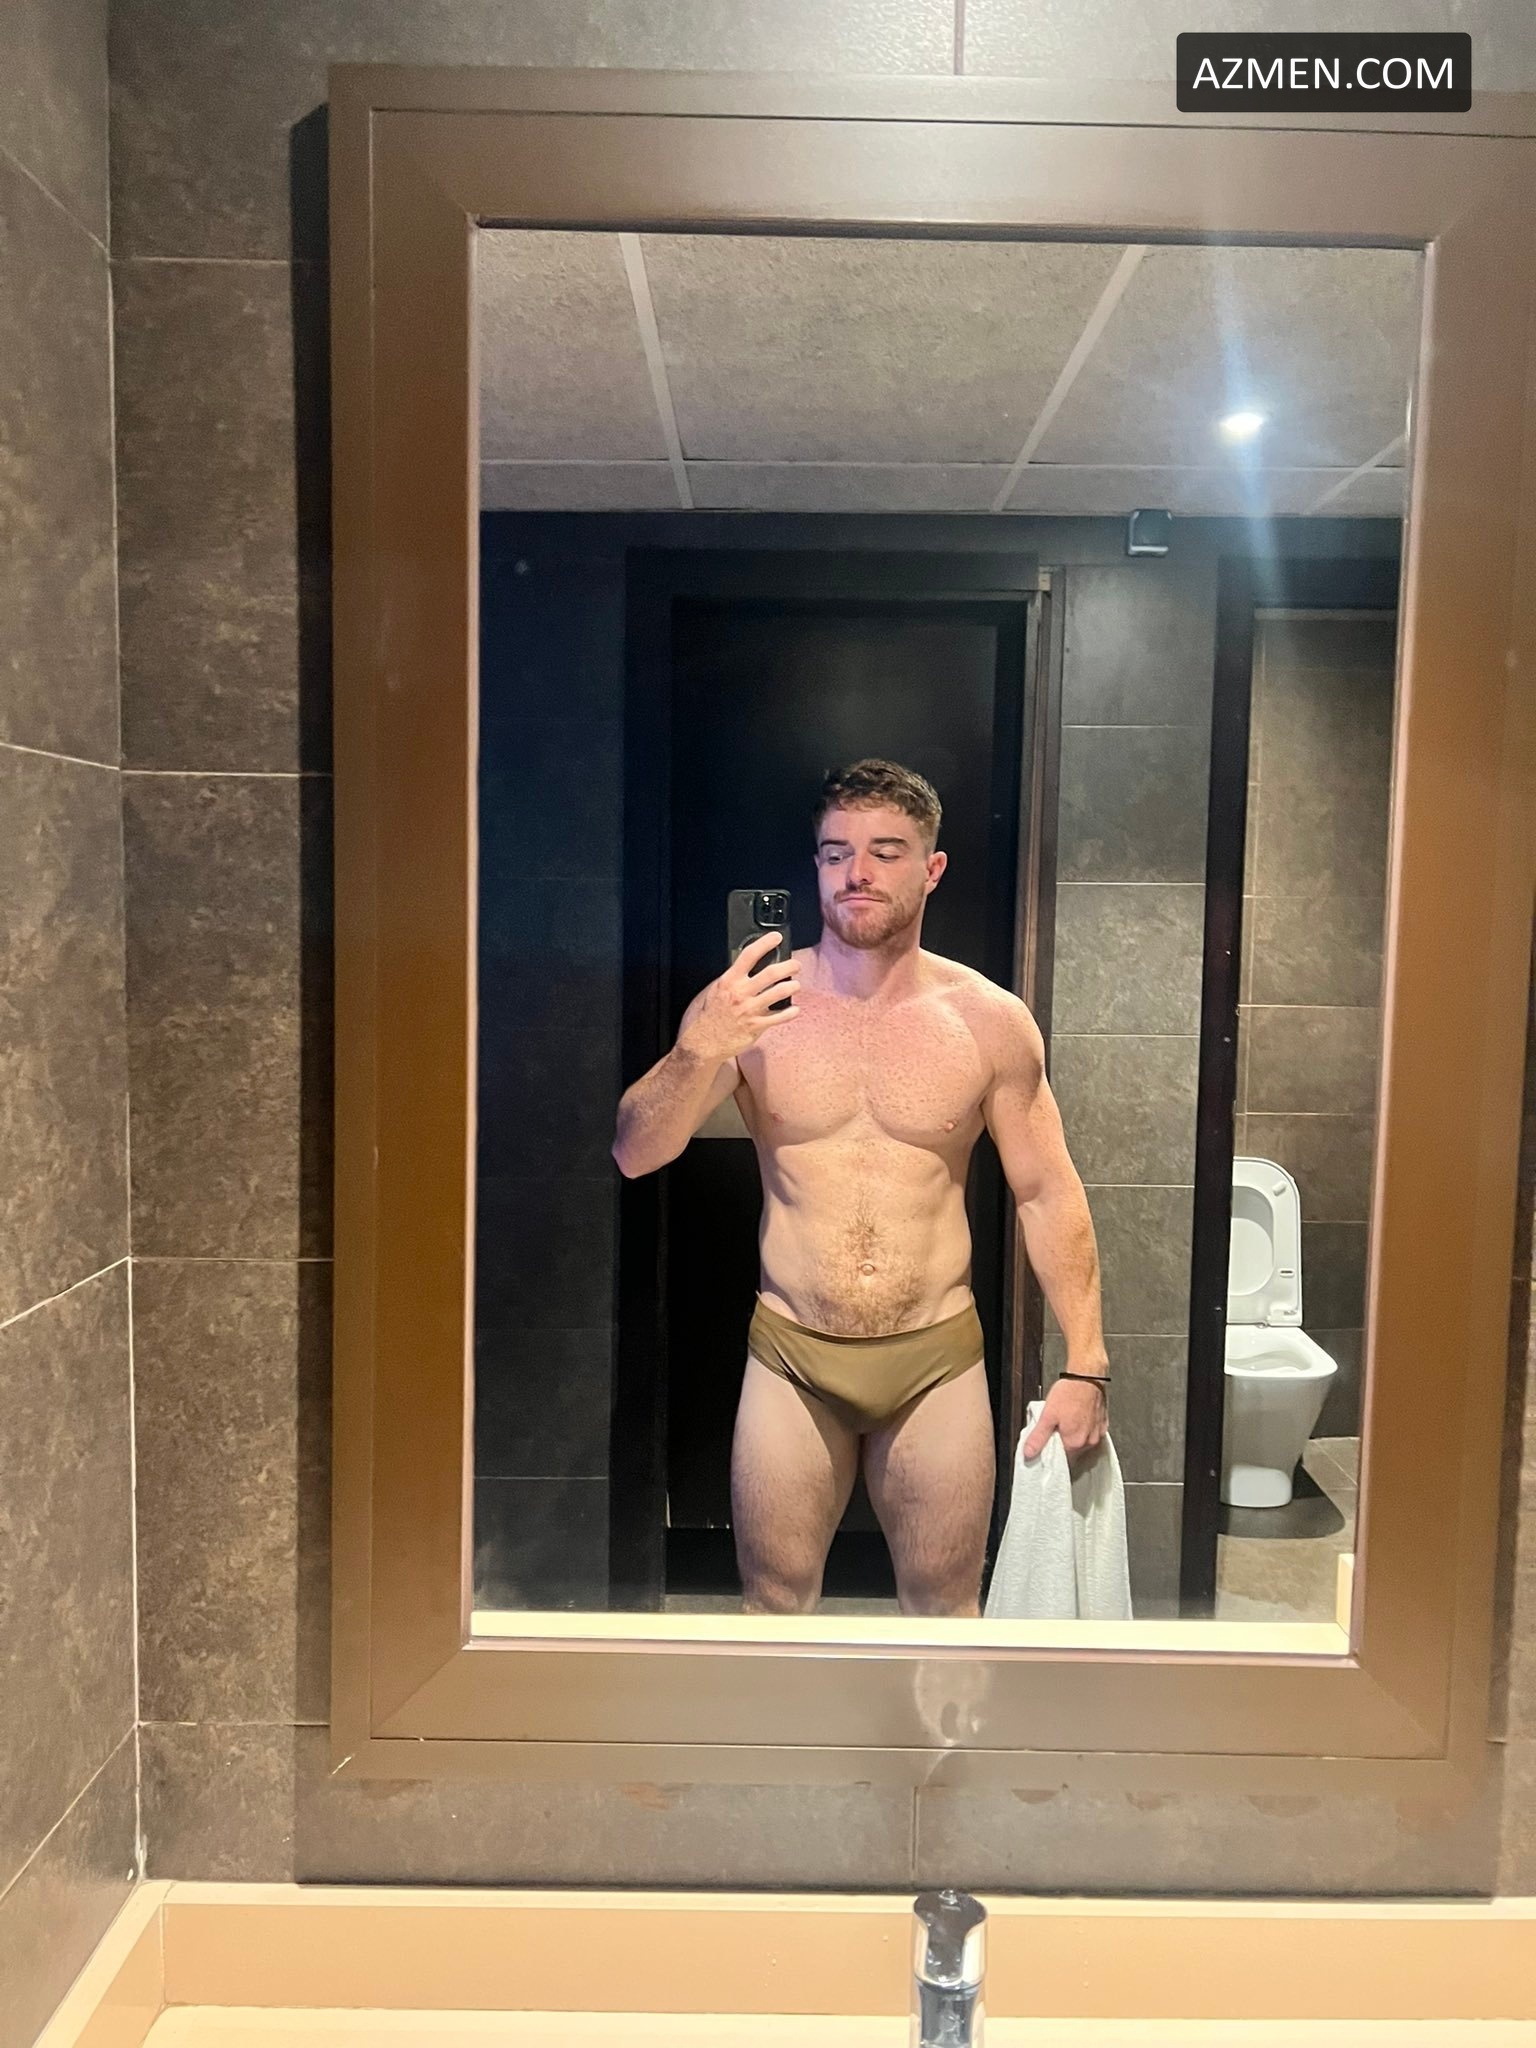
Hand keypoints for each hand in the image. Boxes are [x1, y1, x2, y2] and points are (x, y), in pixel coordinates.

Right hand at [677, 931, 800, 1063]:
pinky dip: (790, 1012)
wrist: (705, 1041)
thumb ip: (734, 978)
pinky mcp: (756, 1026)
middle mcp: (741, 993)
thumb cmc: (711, 1015)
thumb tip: (749, 966)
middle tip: (796, 965)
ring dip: (792, 986)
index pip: (749, 956)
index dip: (764, 944)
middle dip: (788, 966)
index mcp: (730, 981)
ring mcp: (749, 1009)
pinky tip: (795, 1009)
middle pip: (770, 973)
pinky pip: (779, 1017)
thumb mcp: (717, 989)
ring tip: (796, 984)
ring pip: (778, 993)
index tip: (776, 937)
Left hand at [1022, 1372, 1107, 1463]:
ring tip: (1066, 1421)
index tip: (1048, 1444)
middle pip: (1073, 1452)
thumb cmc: (1070, 1392)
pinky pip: (1091, 1434)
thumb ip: (1038, 1437)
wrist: (1088, 1376)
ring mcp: (1098, 1433)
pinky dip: (1084, 1430)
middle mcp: (1089, 1442)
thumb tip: (1029, 1453)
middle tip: (1056, 1429)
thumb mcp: (1048, 1415)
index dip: (1053, 1453)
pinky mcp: (1103, 1424)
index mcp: (1075, 1442)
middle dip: (1063, 1444)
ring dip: (1074, 1437)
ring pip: (1083, 1443)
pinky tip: (1077, 1418)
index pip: (1062, 1460)